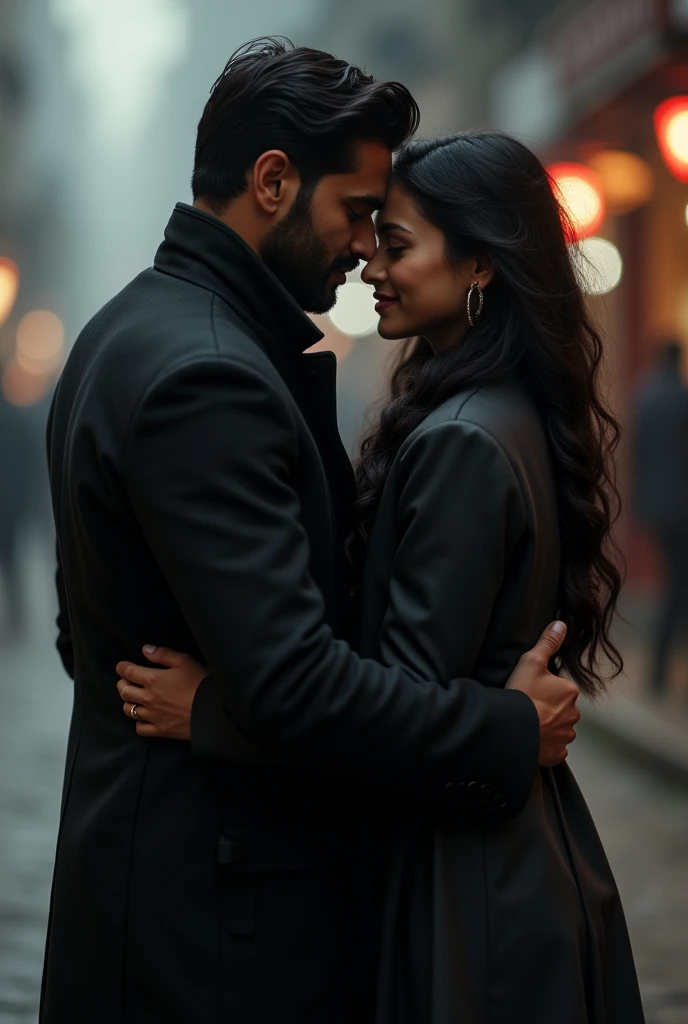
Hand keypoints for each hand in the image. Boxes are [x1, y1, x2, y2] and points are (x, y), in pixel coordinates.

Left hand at [116, 645, 207, 739]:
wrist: (212, 711)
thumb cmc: (199, 682)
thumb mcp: (185, 661)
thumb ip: (163, 654)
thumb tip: (145, 649)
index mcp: (152, 679)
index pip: (128, 672)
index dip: (122, 667)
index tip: (121, 666)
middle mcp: (148, 698)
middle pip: (124, 691)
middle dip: (122, 684)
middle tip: (126, 681)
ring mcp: (152, 716)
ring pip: (129, 710)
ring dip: (128, 702)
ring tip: (133, 698)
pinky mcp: (160, 730)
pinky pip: (140, 728)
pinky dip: (138, 722)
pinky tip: (143, 717)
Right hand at [505, 621, 579, 765]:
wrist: (511, 729)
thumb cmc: (521, 694)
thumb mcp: (531, 662)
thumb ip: (547, 643)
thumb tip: (561, 624)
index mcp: (569, 691)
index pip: (560, 689)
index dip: (544, 690)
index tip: (529, 692)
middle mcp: (573, 715)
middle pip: (561, 710)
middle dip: (548, 710)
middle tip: (527, 708)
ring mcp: (566, 736)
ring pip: (559, 729)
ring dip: (547, 728)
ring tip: (528, 724)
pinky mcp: (557, 754)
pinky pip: (554, 748)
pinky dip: (545, 745)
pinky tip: (531, 739)